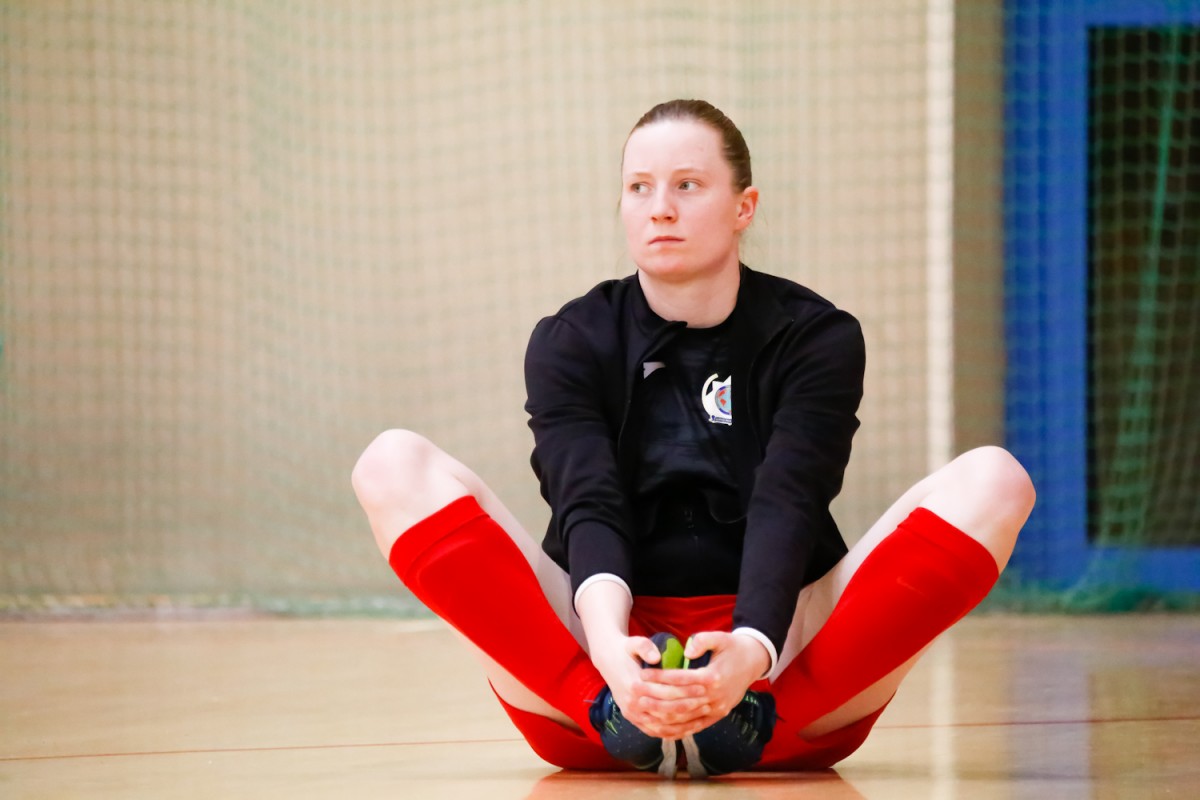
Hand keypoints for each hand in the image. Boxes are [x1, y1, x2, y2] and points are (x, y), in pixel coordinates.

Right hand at [588, 633, 709, 738]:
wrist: (608, 661)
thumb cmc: (626, 650)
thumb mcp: (633, 642)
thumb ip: (645, 647)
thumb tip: (657, 657)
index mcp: (634, 685)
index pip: (665, 692)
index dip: (685, 691)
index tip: (703, 687)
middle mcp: (632, 704)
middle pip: (666, 710)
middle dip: (689, 708)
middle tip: (708, 702)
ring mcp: (632, 715)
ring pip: (662, 725)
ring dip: (684, 722)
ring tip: (702, 714)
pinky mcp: (633, 720)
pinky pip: (655, 732)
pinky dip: (672, 733)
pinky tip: (688, 729)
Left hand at [641, 631, 769, 737]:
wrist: (753, 663)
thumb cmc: (733, 648)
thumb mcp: (721, 637)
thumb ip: (703, 640)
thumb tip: (687, 649)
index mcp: (714, 677)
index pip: (681, 679)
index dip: (660, 677)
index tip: (642, 673)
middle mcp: (715, 697)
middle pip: (679, 700)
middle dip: (654, 696)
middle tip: (634, 690)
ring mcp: (716, 710)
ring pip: (684, 717)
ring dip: (660, 714)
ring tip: (641, 707)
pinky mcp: (717, 717)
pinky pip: (694, 727)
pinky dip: (675, 729)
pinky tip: (659, 727)